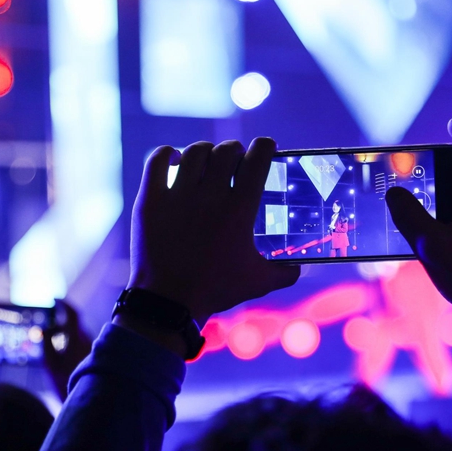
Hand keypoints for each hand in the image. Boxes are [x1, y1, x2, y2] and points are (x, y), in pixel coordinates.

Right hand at [43, 300, 92, 399]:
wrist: (87, 399)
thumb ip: (46, 342)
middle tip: (47, 332)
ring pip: (78, 334)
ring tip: (54, 347)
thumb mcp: (49, 363)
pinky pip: (82, 342)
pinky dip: (71, 342)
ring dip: (66, 334)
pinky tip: (64, 354)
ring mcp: (92, 348)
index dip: (64, 304)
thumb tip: (45, 329)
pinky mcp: (94, 355)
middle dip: (60, 324)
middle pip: (74, 324)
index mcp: (77, 340)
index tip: (55, 299)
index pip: (73, 314)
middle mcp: (88, 341)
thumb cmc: (65, 382)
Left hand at [127, 139, 299, 327]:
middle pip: (226, 151)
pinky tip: (174, 159)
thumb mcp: (258, 282)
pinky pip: (156, 161)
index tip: (265, 147)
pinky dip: (166, 154)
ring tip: (208, 161)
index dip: (265, 146)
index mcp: (239, 210)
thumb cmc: (216, 291)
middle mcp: (210, 197)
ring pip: (194, 153)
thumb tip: (300, 268)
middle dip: (235, 150)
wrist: (169, 304)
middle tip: (235, 159)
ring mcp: (177, 196)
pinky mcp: (150, 201)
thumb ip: (285, 272)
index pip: (257, 159)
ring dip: (205, 152)